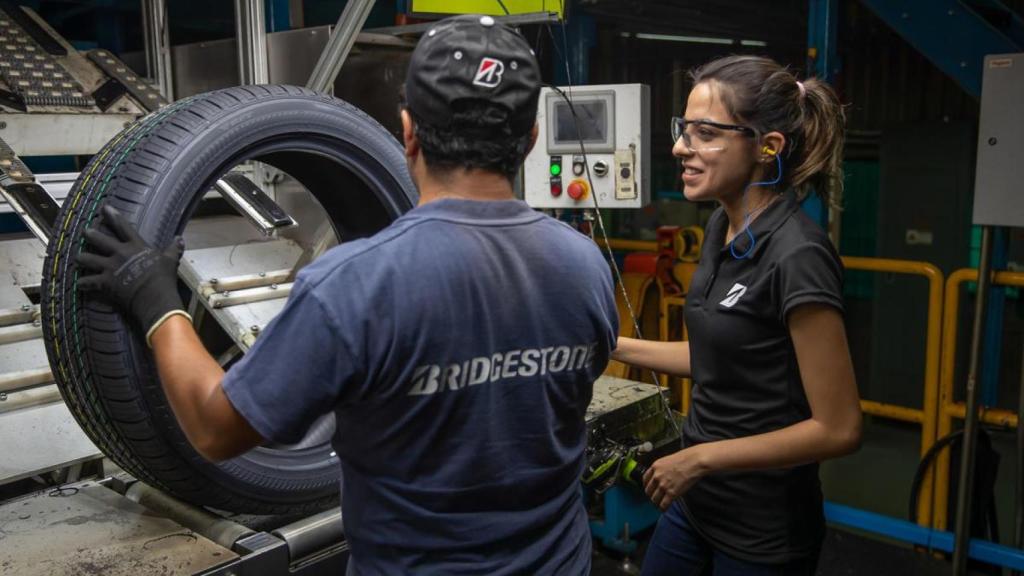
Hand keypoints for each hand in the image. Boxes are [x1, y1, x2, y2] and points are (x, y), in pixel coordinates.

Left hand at [76, 205, 185, 340]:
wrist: (154, 297)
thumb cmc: (163, 278)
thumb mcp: (171, 261)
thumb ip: (173, 249)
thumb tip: (180, 238)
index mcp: (135, 246)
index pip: (123, 227)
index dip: (113, 216)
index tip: (105, 208)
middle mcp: (119, 253)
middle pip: (99, 240)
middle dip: (91, 234)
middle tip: (85, 232)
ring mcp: (110, 267)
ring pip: (88, 259)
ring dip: (82, 258)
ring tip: (78, 258)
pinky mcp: (105, 282)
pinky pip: (89, 282)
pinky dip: (84, 283)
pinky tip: (79, 284)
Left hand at [643, 446, 708, 510]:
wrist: (694, 461)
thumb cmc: (685, 458)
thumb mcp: (668, 460)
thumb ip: (662, 469)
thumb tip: (661, 477)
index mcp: (655, 466)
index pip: (645, 480)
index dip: (647, 486)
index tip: (650, 489)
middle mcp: (657, 476)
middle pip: (648, 491)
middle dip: (651, 496)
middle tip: (655, 498)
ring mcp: (663, 485)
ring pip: (654, 499)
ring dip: (656, 503)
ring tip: (659, 505)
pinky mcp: (671, 493)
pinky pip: (663, 505)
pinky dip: (662, 508)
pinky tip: (664, 509)